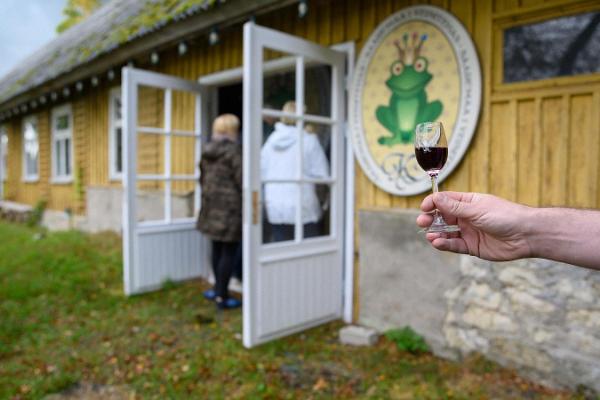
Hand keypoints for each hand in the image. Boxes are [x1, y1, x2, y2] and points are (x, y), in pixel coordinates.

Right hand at [416, 192, 533, 260]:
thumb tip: (435, 198)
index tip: (424, 208)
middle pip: (443, 217)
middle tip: (422, 222)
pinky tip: (438, 243)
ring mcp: (469, 232)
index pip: (445, 201)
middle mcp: (467, 217)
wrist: (526, 235)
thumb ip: (454, 207)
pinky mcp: (472, 247)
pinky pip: (455, 245)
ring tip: (430, 235)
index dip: (433, 203)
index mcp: (468, 203)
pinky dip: (445, 244)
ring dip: (436, 233)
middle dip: (431, 219)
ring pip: (446, 233)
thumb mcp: (476, 209)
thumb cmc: (505, 216)